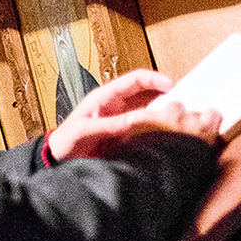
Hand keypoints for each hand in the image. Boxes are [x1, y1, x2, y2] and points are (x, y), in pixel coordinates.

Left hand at [48, 68, 222, 161]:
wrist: (57, 162)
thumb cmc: (65, 141)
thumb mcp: (84, 130)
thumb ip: (109, 124)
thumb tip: (134, 119)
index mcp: (106, 97)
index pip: (136, 80)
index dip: (156, 79)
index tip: (173, 86)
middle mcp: (117, 106)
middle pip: (148, 94)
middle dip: (166, 96)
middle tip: (182, 104)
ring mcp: (122, 121)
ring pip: (149, 112)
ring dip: (163, 114)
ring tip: (178, 120)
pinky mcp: (125, 137)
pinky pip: (145, 130)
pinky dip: (157, 130)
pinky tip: (166, 136)